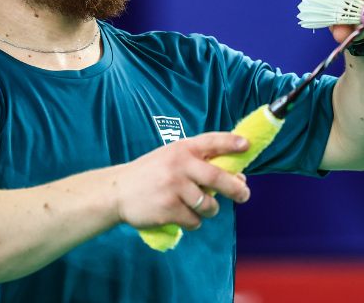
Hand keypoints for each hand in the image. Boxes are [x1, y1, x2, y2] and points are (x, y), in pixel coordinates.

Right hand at [112, 133, 250, 230]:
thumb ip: (198, 163)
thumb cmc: (151, 174)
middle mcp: (179, 165)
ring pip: (209, 205)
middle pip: (218, 177)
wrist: (117, 191)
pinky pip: (194, 220)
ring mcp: (173, 187)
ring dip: (209, 209)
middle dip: (236, 189)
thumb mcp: (171, 158)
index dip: (231, 142)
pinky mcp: (168, 209)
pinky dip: (193, 221)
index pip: (211, 141)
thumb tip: (236, 177)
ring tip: (198, 207)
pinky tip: (180, 215)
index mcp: (182, 148)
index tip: (247, 145)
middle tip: (244, 194)